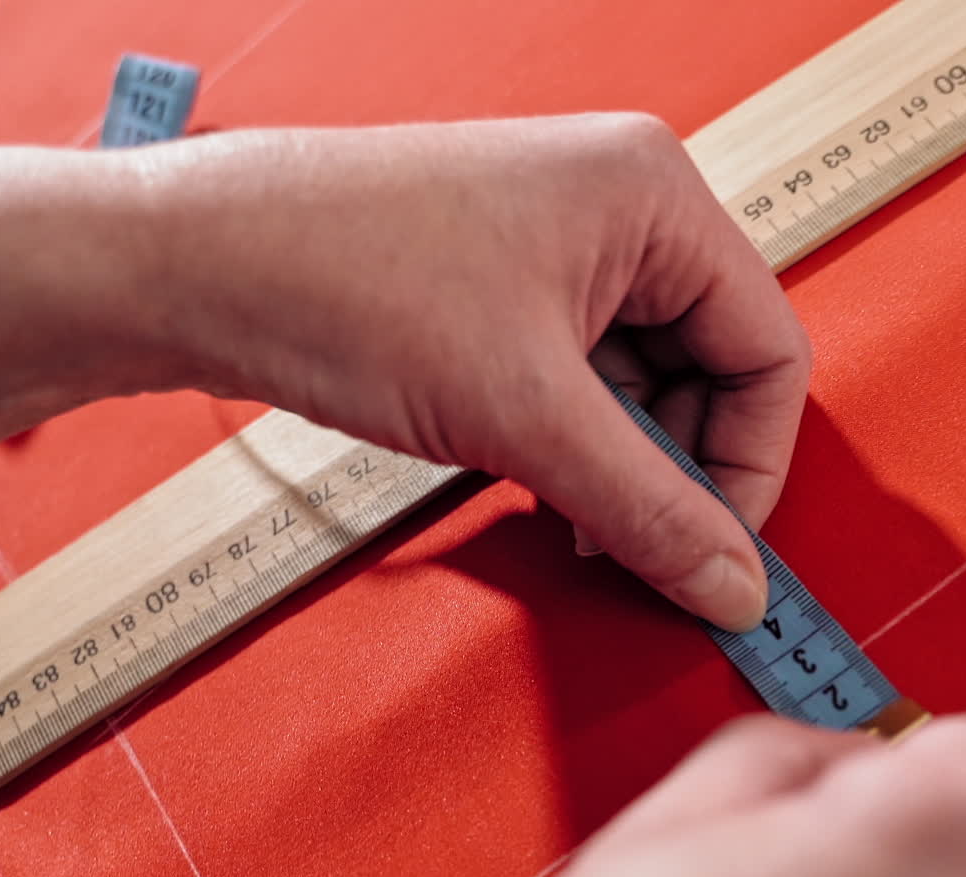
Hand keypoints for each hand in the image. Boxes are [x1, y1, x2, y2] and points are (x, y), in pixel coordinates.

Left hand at [141, 115, 808, 630]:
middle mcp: (620, 216)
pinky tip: (544, 490)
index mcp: (655, 200)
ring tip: (575, 520)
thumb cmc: (344, 280)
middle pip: (711, 376)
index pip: (769, 353)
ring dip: (623, 471)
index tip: (717, 552)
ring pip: (645, 391)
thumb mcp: (527, 415)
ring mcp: (563, 255)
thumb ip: (646, 510)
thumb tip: (730, 586)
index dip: (752, 467)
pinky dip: (578, 452)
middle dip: (679, 474)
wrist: (197, 267)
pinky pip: (585, 389)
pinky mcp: (511, 297)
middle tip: (638, 547)